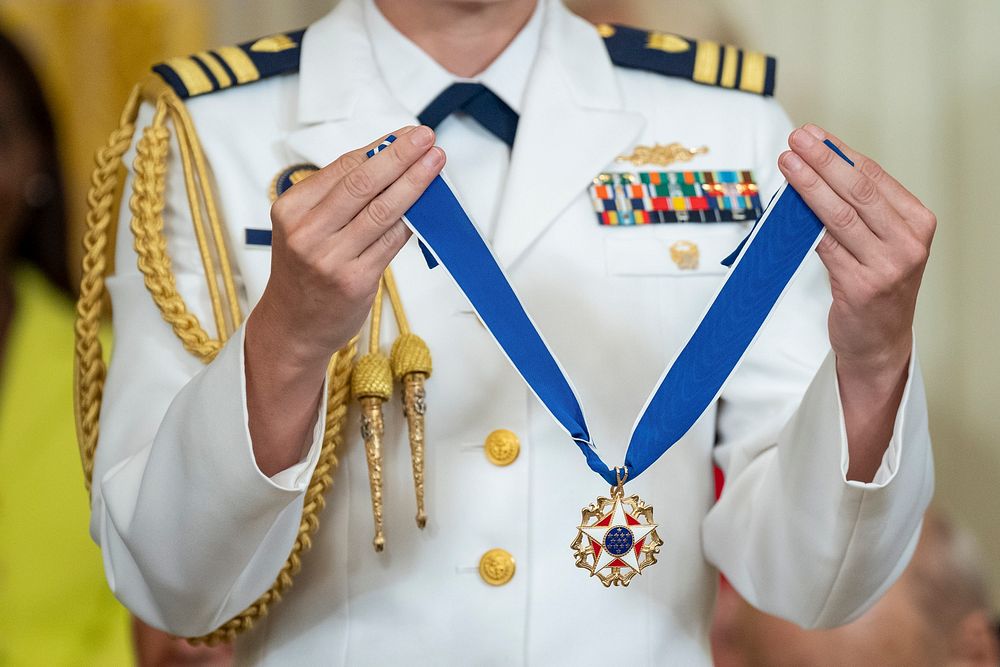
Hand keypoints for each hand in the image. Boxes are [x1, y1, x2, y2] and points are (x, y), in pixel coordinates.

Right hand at [251, 126, 445, 366]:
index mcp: (291, 209)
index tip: (405, 134)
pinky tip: (428, 205)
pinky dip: (412, 220)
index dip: (379, 147)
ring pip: (382, 210)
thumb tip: (389, 161)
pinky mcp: (355, 281)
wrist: (293, 327)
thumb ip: (338, 198)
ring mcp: (331, 258)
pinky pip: (391, 242)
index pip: (342, 168)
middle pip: (363, 183)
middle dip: (400, 156)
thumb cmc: (304, 272)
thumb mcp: (305, 228)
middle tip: (426, 137)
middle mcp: (307, 232)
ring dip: (414, 183)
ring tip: (435, 163)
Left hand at [778, 124, 935, 479]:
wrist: (879, 343)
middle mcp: (908, 242)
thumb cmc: (876, 286)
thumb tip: (814, 171)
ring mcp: (887, 266)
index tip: (813, 135)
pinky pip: (826, 247)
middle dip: (823, 160)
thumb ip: (857, 210)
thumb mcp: (879, 243)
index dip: (839, 152)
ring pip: (840, 215)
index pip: (874, 177)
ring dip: (808, 186)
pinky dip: (805, 225)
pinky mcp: (861, 287)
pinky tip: (787, 207)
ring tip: (787, 163)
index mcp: (917, 222)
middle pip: (858, 191)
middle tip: (796, 140)